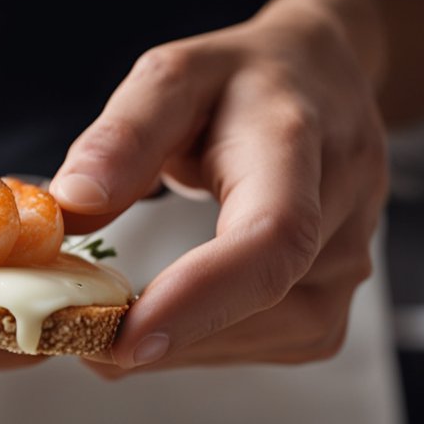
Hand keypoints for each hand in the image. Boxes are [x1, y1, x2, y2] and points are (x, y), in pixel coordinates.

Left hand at [50, 0, 387, 374]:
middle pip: (268, 303)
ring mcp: (351, 260)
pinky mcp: (337, 297)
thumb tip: (72, 204)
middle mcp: (341, 208)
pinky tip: (163, 324)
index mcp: (296, 143)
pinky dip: (209, 345)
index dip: (201, 299)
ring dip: (184, 346)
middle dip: (169, 332)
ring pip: (270, 337)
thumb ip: (121, 136)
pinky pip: (276, 343)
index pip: (271, 237)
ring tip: (109, 326)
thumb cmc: (239, 81)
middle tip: (77, 334)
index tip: (126, 341)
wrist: (317, 80)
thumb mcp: (171, 77)